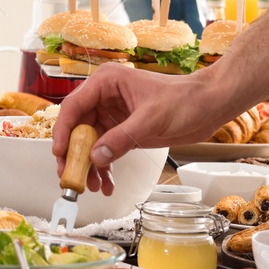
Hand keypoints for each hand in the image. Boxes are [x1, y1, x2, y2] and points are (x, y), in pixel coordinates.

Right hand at [51, 63, 230, 192]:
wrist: (208, 105)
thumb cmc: (184, 100)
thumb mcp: (151, 119)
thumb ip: (122, 138)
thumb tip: (95, 157)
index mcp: (106, 82)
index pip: (74, 106)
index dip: (63, 131)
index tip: (60, 154)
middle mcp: (104, 96)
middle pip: (77, 127)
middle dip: (74, 154)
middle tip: (70, 176)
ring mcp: (113, 113)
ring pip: (89, 142)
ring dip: (89, 165)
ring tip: (91, 186)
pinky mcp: (123, 129)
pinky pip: (105, 149)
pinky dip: (104, 166)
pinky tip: (106, 183)